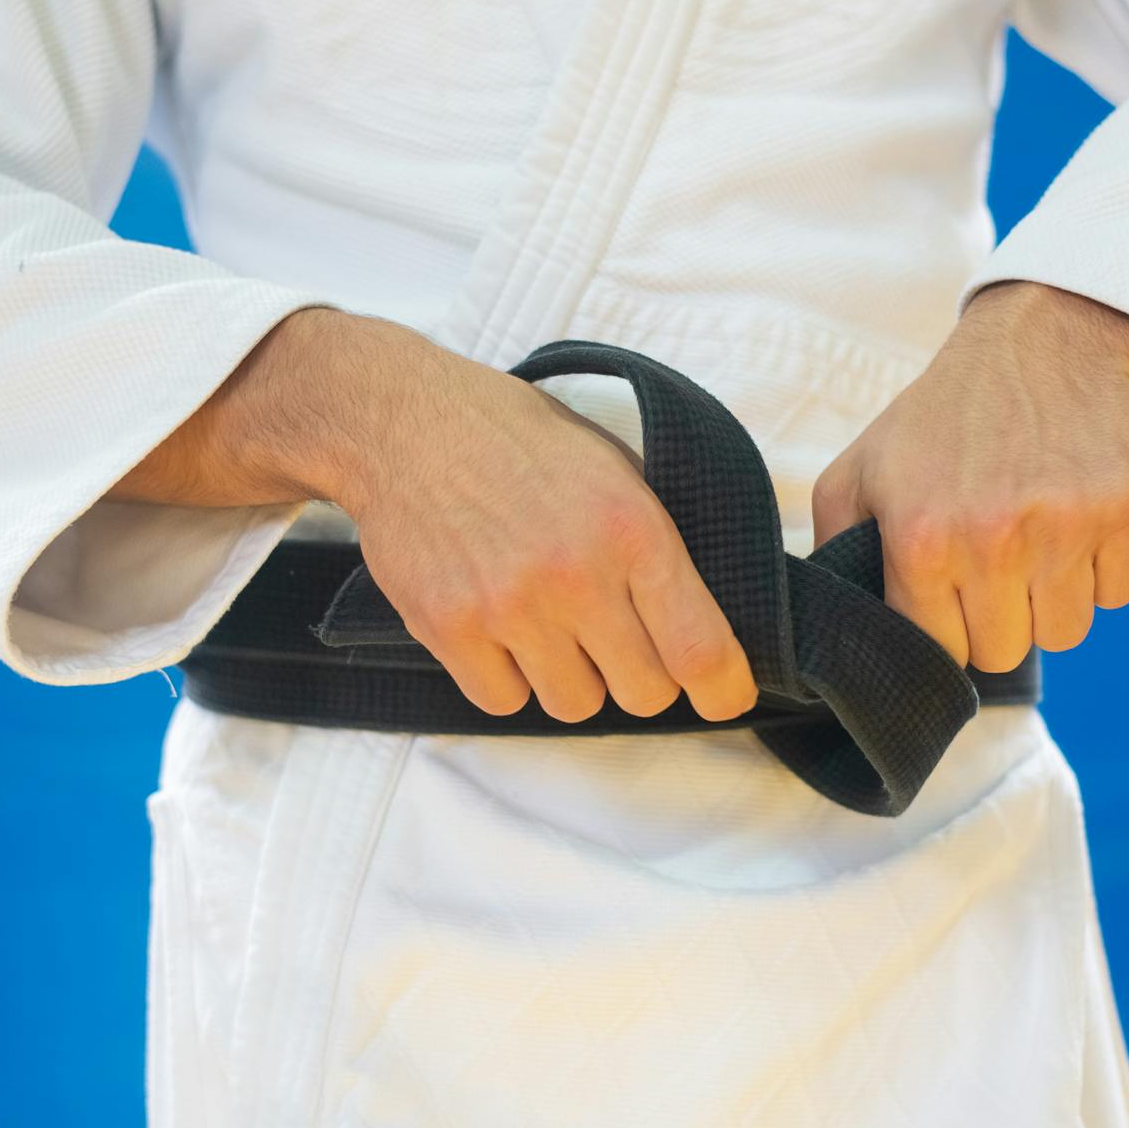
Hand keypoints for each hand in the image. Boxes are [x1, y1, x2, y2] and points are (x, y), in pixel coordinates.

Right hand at [114, 308, 757, 722]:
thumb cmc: (516, 440)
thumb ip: (656, 543)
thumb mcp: (613, 467)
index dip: (722, 690)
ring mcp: (509, 607)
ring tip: (548, 624)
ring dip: (571, 678)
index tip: (724, 699)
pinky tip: (499, 629)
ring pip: (574, 705)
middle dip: (638, 677)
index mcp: (633, 528)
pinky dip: (507, 679)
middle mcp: (576, 575)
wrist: (404, 422)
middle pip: (643, 693)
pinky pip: (503, 703)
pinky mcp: (449, 629)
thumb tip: (700, 620)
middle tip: (616, 643)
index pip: (699, 648)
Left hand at [811, 282, 1128, 670]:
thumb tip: (834, 624)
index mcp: (921, 536)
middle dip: (997, 619)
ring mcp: (1066, 524)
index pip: (940, 650)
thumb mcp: (859, 471)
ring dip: (1052, 601)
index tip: (948, 592)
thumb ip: (833, 550)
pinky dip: (1102, 571)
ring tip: (1034, 542)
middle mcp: (993, 537)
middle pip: (1004, 652)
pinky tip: (1076, 522)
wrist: (1039, 341)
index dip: (945, 627)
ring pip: (1066, 633)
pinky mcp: (1126, 507)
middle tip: (993, 563)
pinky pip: (1119, 594)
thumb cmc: (940, 418)